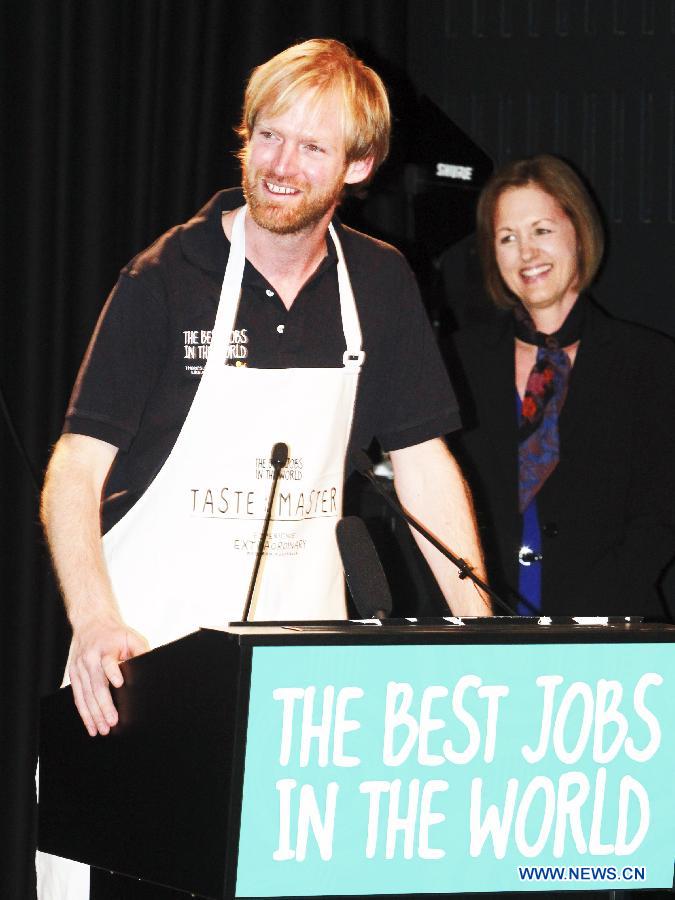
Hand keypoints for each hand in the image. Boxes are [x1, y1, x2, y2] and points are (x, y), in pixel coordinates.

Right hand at [68, 615, 148, 735]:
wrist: (91, 622)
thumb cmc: (115, 633)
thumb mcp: (132, 637)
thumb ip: (141, 652)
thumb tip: (150, 669)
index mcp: (106, 647)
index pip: (108, 661)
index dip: (113, 672)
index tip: (119, 683)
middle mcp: (90, 658)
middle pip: (96, 684)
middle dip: (104, 705)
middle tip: (112, 722)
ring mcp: (79, 667)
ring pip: (85, 694)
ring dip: (93, 714)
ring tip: (102, 729)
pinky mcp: (73, 673)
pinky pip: (78, 697)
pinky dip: (84, 713)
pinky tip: (90, 725)